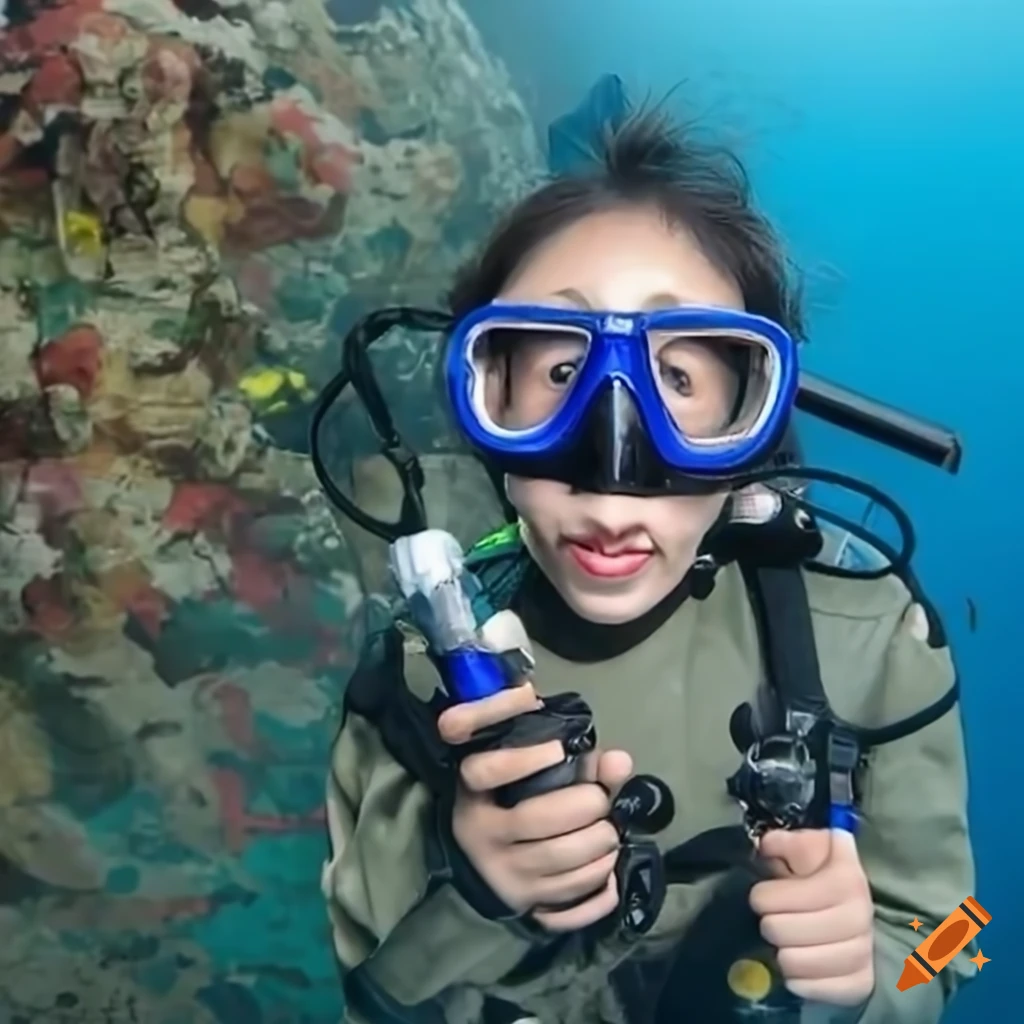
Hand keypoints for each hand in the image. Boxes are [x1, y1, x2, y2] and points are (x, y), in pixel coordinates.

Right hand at [438, 682, 632, 931]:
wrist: (485, 866)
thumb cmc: (513, 805)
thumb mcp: (529, 776)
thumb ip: (578, 765)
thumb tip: (620, 762)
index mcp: (476, 795)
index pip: (489, 772)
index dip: (525, 760)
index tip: (558, 750)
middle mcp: (485, 839)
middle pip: (540, 819)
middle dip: (588, 806)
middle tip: (603, 802)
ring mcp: (507, 879)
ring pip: (564, 863)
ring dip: (602, 846)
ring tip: (609, 833)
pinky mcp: (529, 911)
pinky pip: (574, 906)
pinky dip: (601, 888)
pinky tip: (608, 871)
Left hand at [750, 828, 874, 1006]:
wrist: (856, 910)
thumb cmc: (822, 874)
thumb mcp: (806, 848)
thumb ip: (785, 843)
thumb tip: (767, 844)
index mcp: (846, 877)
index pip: (790, 895)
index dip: (767, 896)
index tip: (761, 896)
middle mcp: (860, 915)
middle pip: (787, 930)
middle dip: (771, 925)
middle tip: (770, 921)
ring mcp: (863, 950)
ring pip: (801, 962)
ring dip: (784, 955)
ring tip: (782, 945)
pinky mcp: (862, 981)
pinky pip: (822, 989)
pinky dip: (802, 982)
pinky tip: (795, 969)